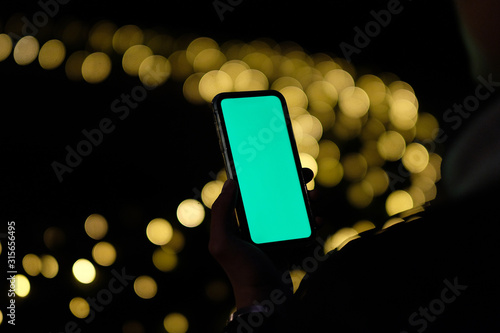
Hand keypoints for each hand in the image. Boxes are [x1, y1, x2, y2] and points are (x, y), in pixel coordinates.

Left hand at [208, 168, 315, 308]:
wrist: (265, 300)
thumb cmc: (242, 271)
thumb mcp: (223, 242)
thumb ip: (221, 212)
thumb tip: (230, 182)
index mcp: (239, 222)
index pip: (252, 193)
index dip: (264, 176)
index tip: (277, 164)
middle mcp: (256, 227)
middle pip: (275, 198)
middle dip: (291, 185)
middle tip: (305, 175)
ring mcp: (274, 237)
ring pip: (292, 211)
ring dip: (305, 201)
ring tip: (316, 197)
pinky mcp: (289, 247)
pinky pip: (302, 230)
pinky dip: (312, 223)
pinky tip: (319, 220)